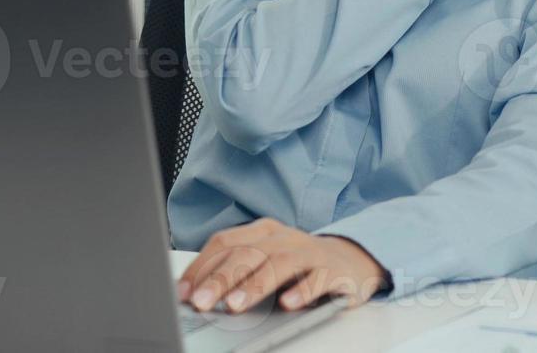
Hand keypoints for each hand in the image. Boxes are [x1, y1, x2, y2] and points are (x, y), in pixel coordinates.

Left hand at [176, 217, 388, 313]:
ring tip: (235, 305)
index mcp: (262, 231)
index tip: (184, 292)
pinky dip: (302, 291)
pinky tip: (288, 304)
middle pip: (248, 254)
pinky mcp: (334, 270)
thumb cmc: (298, 262)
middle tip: (202, 302)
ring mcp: (310, 252)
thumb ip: (236, 269)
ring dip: (255, 285)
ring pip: (279, 264)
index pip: (225, 243)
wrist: (352, 259)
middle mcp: (284, 238)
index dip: (202, 267)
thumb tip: (196, 291)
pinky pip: (317, 279)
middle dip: (221, 279)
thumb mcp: (266, 258)